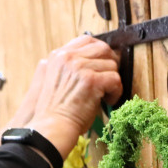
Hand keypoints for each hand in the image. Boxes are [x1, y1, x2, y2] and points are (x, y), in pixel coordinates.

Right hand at [25, 35, 120, 157]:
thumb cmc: (54, 111)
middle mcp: (68, 58)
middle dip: (110, 64)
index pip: (86, 39)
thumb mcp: (55, 80)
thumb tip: (92, 62)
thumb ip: (69, 67)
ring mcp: (80, 67)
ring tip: (105, 96)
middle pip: (102, 48)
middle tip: (109, 80)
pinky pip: (115, 79)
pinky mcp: (91, 81)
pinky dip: (116, 92)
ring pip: (111, 65)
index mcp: (58, 56)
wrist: (52, 128)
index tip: (102, 64)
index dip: (99, 51)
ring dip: (112, 81)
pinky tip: (108, 101)